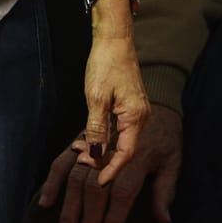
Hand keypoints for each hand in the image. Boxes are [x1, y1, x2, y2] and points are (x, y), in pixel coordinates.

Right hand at [38, 103, 179, 222]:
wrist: (153, 97)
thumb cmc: (165, 134)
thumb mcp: (173, 159)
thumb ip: (166, 191)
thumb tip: (164, 222)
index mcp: (137, 156)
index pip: (122, 190)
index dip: (114, 215)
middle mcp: (111, 150)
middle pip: (95, 186)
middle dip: (88, 216)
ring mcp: (93, 143)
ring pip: (76, 176)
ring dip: (69, 204)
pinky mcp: (81, 139)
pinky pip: (62, 160)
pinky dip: (53, 181)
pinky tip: (46, 202)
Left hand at [79, 14, 148, 184]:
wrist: (114, 39)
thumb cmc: (106, 63)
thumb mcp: (96, 97)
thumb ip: (96, 128)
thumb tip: (95, 154)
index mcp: (136, 116)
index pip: (126, 153)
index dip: (111, 170)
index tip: (98, 183)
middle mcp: (139, 117)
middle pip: (124, 150)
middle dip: (105, 163)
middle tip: (83, 169)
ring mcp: (135, 112)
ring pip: (120, 141)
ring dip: (102, 151)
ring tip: (81, 158)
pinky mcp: (128, 108)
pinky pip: (118, 130)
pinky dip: (104, 138)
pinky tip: (88, 143)